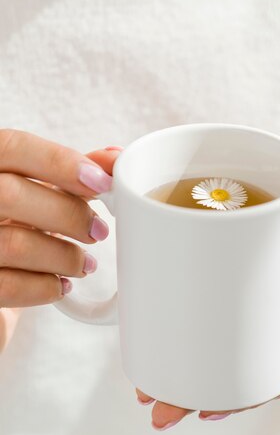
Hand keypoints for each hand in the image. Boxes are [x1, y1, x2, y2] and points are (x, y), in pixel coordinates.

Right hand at [0, 129, 120, 350]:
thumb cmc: (14, 222)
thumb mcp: (36, 190)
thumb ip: (70, 173)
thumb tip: (113, 161)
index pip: (13, 147)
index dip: (60, 162)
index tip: (101, 182)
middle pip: (12, 194)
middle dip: (68, 214)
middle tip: (98, 230)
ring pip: (15, 244)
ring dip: (64, 257)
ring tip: (85, 263)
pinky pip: (9, 286)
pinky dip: (45, 287)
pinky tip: (60, 284)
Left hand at [136, 219, 279, 429]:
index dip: (245, 397)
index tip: (208, 409)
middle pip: (246, 380)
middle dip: (201, 397)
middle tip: (157, 407)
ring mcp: (272, 331)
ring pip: (232, 366)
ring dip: (192, 380)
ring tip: (149, 390)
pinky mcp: (258, 314)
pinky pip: (230, 339)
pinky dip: (199, 349)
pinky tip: (169, 352)